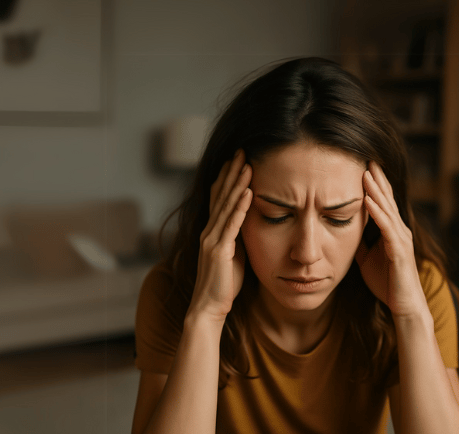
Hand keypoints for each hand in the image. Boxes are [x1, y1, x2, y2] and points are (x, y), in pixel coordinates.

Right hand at [190, 149, 252, 321]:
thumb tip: (249, 224)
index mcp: (212, 232)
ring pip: (226, 205)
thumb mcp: (233, 255)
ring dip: (237, 184)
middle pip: (221, 195)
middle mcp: (209, 231)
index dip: (227, 178)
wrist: (209, 307)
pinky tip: (248, 192)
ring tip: (247, 164)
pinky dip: (240, 207)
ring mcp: (212, 239)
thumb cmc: (223, 285)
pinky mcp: (220, 250)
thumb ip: (237, 238)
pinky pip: (232, 224)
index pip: (219, 198)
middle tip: (242, 151)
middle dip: (232, 172)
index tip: (237, 160)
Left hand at [355, 161, 426, 316]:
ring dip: (376, 190)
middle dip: (377, 179)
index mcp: (392, 231)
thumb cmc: (387, 282)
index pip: (383, 202)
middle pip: (387, 199)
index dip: (374, 184)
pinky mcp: (399, 251)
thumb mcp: (366, 258)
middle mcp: (399, 230)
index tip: (363, 165)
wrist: (404, 306)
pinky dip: (378, 213)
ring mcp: (401, 239)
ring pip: (387, 209)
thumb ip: (360, 243)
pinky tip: (368, 200)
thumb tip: (343, 231)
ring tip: (366, 172)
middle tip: (367, 158)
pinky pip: (387, 228)